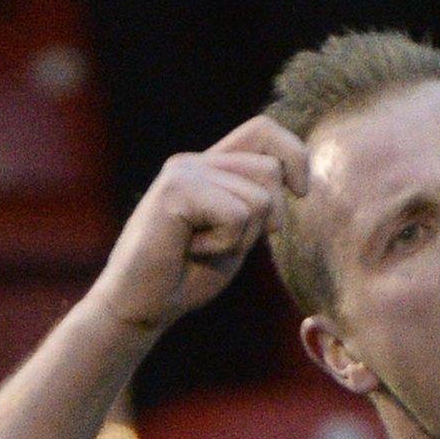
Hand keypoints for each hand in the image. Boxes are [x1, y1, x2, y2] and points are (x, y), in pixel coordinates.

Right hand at [85, 114, 308, 333]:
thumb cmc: (186, 277)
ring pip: (258, 197)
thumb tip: (295, 181)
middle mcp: (194, 162)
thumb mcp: (236, 236)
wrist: (139, 307)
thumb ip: (258, 205)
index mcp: (208, 166)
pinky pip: (236, 215)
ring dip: (241, 237)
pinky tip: (190, 251)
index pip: (264, 131)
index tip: (300, 193)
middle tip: (226, 243)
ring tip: (201, 248)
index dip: (294, 154)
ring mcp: (183, 172)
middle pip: (270, 169)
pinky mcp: (174, 191)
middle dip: (268, 216)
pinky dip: (223, 244)